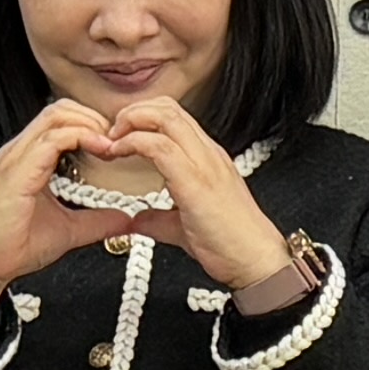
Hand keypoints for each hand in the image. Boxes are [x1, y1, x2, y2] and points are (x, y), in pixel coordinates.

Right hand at [0, 102, 128, 322]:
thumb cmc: (12, 246)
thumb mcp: (67, 229)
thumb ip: (96, 221)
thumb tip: (125, 219)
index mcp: (28, 158)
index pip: (62, 120)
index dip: (92, 124)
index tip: (116, 147)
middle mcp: (19, 152)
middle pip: (60, 109)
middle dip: (94, 119)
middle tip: (116, 143)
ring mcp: (15, 159)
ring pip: (56, 117)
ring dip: (89, 126)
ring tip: (110, 147)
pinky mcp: (16, 172)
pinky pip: (50, 140)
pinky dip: (80, 139)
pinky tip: (99, 153)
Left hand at [59, 92, 296, 290]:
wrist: (257, 262)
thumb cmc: (231, 244)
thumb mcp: (186, 226)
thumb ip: (160, 219)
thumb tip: (138, 220)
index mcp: (207, 159)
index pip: (173, 117)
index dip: (141, 118)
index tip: (119, 137)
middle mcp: (207, 154)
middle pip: (167, 107)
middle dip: (132, 113)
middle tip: (111, 134)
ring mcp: (204, 164)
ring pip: (164, 117)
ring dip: (130, 123)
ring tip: (111, 141)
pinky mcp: (195, 181)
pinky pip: (159, 146)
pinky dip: (132, 144)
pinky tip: (118, 154)